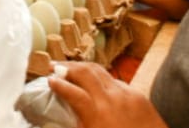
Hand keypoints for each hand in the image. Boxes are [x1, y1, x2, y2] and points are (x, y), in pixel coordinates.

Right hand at [48, 62, 166, 127]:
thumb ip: (80, 124)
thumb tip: (71, 114)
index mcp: (97, 115)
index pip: (72, 92)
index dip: (58, 85)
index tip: (48, 81)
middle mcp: (111, 100)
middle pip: (85, 72)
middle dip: (67, 67)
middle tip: (54, 67)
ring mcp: (127, 95)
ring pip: (101, 72)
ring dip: (84, 68)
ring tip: (72, 69)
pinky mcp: (140, 96)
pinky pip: (117, 82)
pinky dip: (103, 80)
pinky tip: (98, 86)